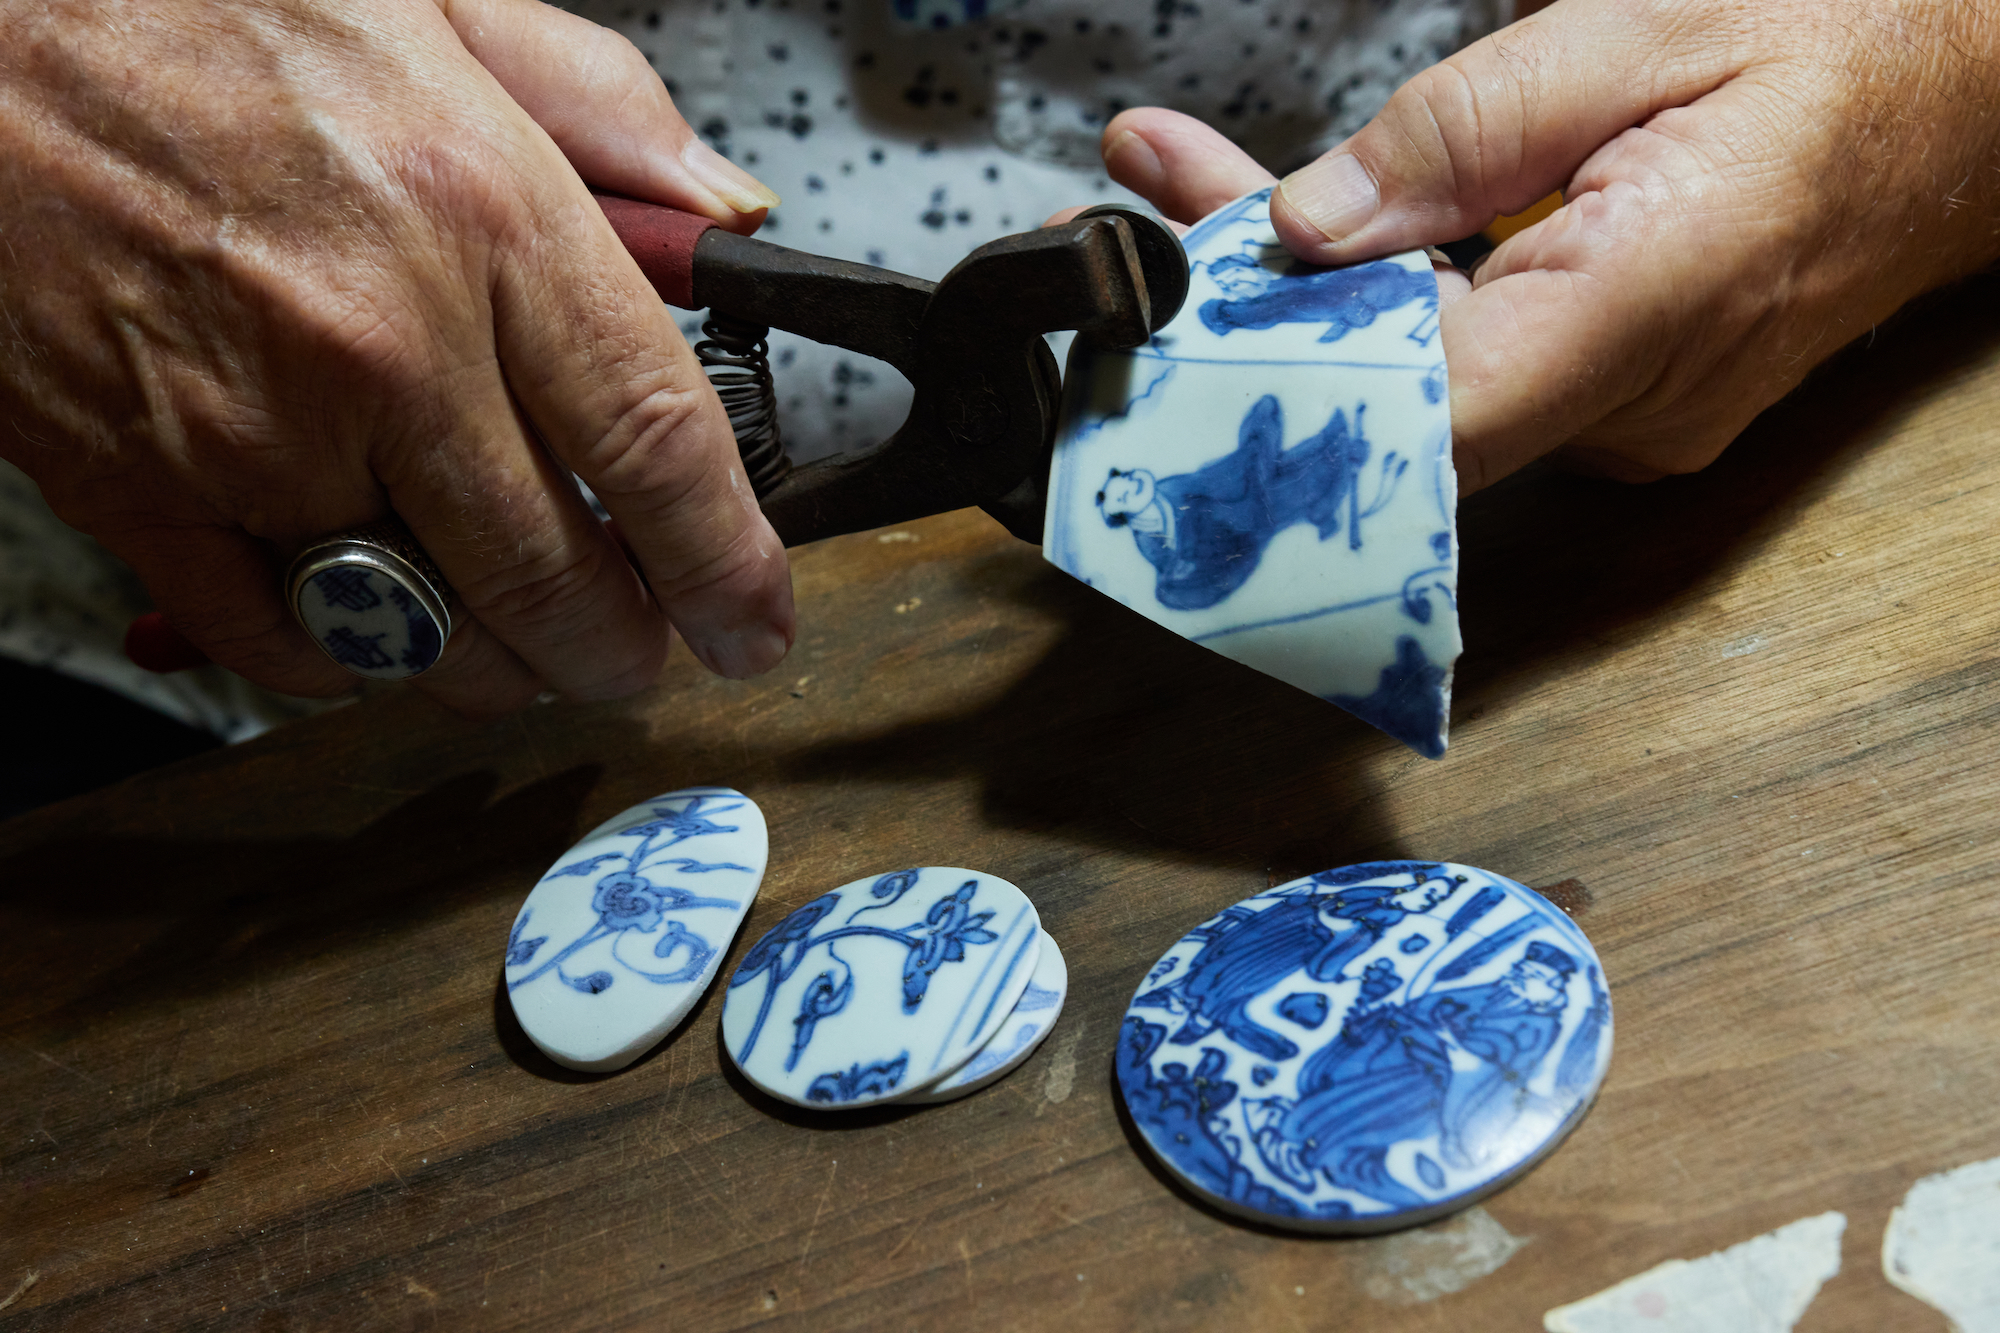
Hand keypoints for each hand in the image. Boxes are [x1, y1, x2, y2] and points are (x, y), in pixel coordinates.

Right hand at [0, 0, 792, 714]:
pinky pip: (274, 636)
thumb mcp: (434, 0)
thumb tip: (724, 215)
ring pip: (422, 631)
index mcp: (477, 211)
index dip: (727, 563)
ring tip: (523, 642)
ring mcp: (250, 431)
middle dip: (618, 645)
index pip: (659, 441)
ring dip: (495, 664)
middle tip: (639, 649)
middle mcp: (381, 342)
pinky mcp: (132, 484)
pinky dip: (342, 658)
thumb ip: (603, 111)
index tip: (752, 620)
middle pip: (553, 575)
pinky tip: (372, 622)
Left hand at [1099, 0, 1999, 491]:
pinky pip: (1463, 366)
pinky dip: (1373, 296)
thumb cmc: (1834, 43)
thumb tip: (1306, 228)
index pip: (1432, 417)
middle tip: (1129, 225)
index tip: (1166, 355)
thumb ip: (1459, 134)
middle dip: (1246, 310)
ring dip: (1293, 289)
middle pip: (1391, 401)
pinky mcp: (1607, 398)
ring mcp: (1619, 415)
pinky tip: (1290, 220)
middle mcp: (1630, 400)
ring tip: (1172, 181)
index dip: (1284, 403)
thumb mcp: (1634, 30)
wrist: (1960, 99)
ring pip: (1415, 383)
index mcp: (1649, 303)